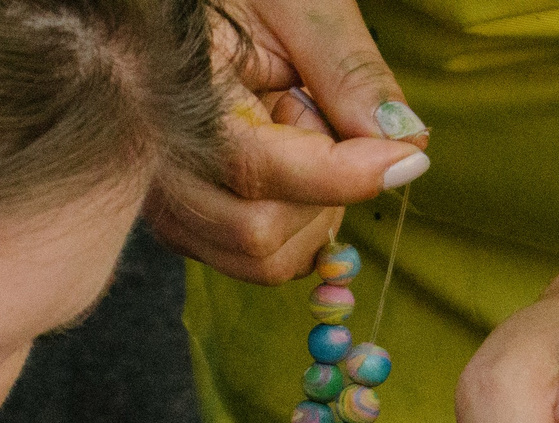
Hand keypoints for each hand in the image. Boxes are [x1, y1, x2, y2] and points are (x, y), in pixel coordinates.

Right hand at [144, 0, 429, 282]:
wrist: (187, 10)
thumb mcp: (299, 6)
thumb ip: (347, 71)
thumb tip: (405, 142)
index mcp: (173, 99)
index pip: (258, 171)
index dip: (343, 175)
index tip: (406, 158)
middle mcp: (153, 165)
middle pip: (258, 234)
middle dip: (319, 194)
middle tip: (326, 125)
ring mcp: (164, 203)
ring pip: (260, 258)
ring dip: (309, 216)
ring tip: (304, 143)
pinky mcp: (183, 223)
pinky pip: (254, 261)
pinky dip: (295, 231)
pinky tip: (294, 175)